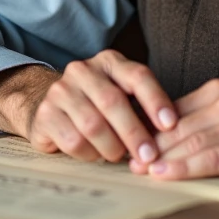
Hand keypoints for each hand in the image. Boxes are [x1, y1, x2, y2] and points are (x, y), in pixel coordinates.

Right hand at [0, 50, 177, 164]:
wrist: (47, 105)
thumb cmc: (96, 104)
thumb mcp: (121, 95)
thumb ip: (142, 108)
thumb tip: (172, 135)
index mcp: (109, 62)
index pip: (137, 76)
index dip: (156, 101)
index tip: (171, 124)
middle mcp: (83, 70)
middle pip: (113, 101)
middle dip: (135, 132)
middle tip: (149, 156)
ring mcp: (61, 90)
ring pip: (92, 124)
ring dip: (111, 147)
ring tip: (119, 156)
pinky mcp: (46, 114)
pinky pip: (73, 140)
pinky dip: (90, 154)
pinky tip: (96, 154)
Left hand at [129, 79, 218, 179]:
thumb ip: (209, 113)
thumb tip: (172, 132)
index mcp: (218, 91)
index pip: (172, 110)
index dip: (147, 129)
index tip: (128, 142)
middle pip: (175, 127)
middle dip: (147, 145)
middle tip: (125, 161)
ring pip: (188, 142)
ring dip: (158, 158)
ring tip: (139, 170)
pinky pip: (209, 158)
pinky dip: (183, 167)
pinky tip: (165, 173)